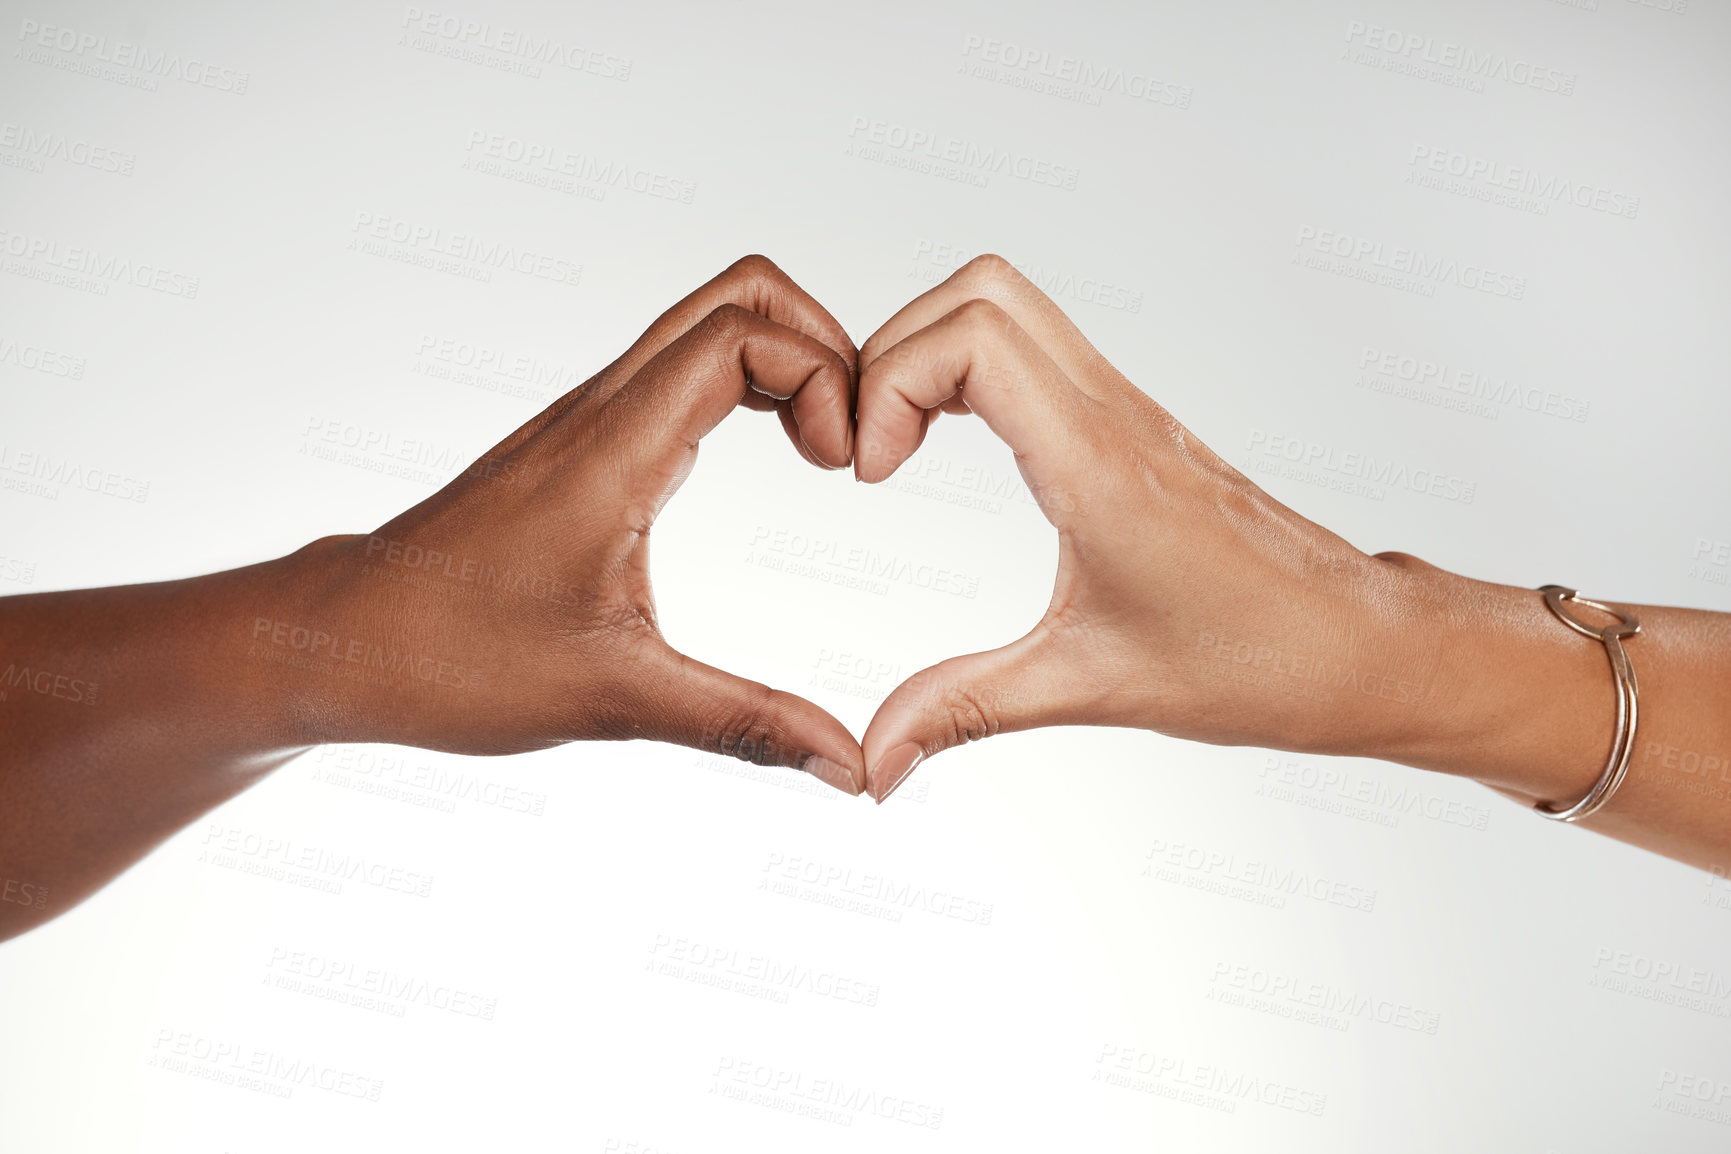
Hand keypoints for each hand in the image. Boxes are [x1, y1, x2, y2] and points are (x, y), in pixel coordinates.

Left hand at [282, 256, 867, 793]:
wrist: (339, 641)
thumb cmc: (448, 659)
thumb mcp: (614, 699)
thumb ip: (743, 724)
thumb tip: (848, 767)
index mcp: (612, 453)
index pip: (740, 335)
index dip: (822, 375)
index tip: (845, 466)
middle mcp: (599, 413)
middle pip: (735, 295)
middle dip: (822, 343)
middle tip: (853, 438)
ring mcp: (585, 421)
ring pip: (704, 325)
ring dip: (786, 363)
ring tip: (825, 451)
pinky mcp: (577, 445)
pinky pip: (677, 370)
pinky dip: (745, 386)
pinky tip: (769, 457)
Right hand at [851, 256, 1440, 801]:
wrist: (1361, 644)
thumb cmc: (1257, 660)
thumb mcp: (1089, 686)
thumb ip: (965, 709)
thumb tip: (876, 759)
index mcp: (1097, 465)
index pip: (972, 340)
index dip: (891, 385)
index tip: (872, 473)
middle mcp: (1112, 415)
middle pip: (978, 291)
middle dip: (893, 352)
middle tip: (870, 447)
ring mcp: (1126, 410)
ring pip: (1008, 304)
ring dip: (931, 353)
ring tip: (898, 445)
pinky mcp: (1133, 425)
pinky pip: (1037, 348)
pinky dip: (970, 371)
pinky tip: (955, 449)